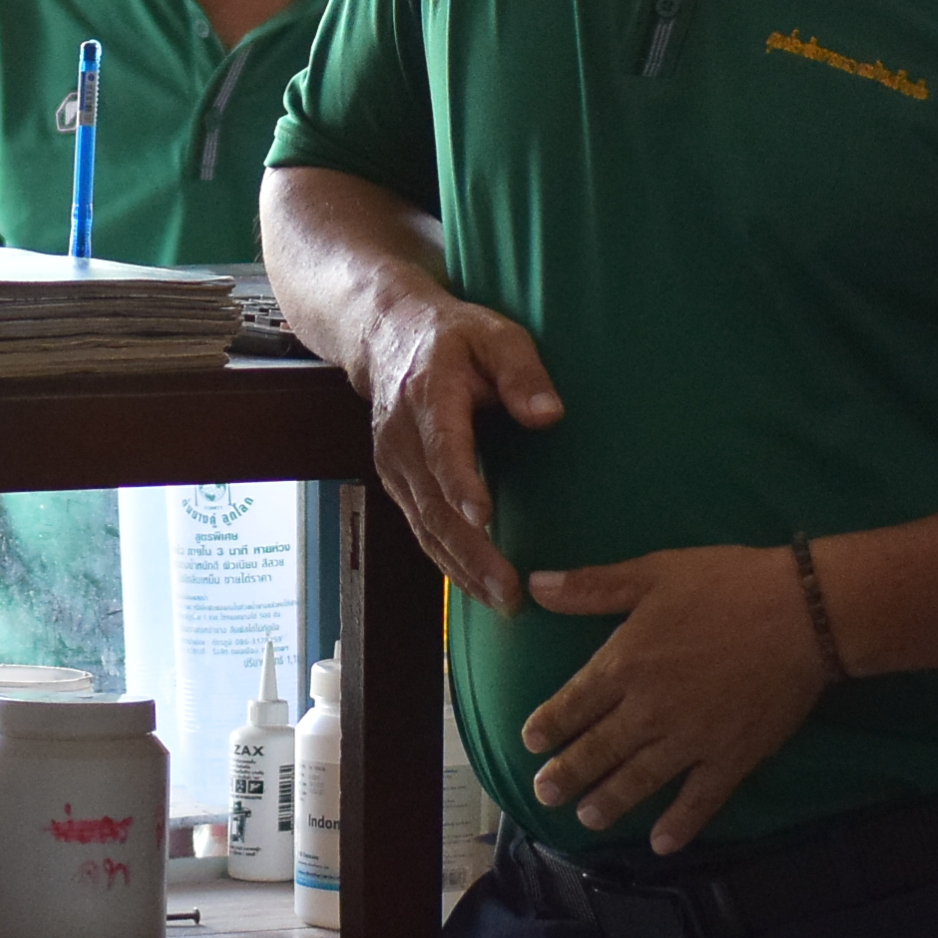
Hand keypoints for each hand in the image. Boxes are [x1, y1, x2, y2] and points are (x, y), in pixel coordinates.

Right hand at [356, 284, 561, 614]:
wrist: (387, 335)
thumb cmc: (454, 337)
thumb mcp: (496, 335)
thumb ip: (523, 373)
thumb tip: (550, 416)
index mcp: (428, 395)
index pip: (442, 446)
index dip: (460, 482)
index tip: (483, 517)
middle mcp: (402, 437)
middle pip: (433, 504)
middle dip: (470, 553)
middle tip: (510, 591)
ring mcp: (393, 464)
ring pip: (425, 526)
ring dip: (461, 569)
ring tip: (502, 602)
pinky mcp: (396, 482)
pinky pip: (420, 528)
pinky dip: (447, 561)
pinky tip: (477, 586)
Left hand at [513, 545, 826, 852]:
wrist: (804, 613)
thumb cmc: (727, 585)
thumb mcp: (653, 573)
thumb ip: (593, 586)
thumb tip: (536, 585)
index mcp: (625, 663)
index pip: (574, 703)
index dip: (549, 725)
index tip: (530, 744)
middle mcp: (649, 710)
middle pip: (597, 750)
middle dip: (567, 774)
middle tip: (543, 794)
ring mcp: (690, 740)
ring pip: (638, 781)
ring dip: (608, 802)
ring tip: (587, 818)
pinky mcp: (731, 758)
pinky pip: (699, 800)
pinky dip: (679, 825)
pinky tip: (662, 844)